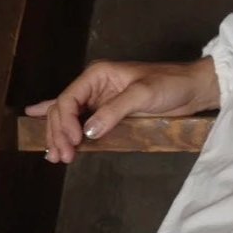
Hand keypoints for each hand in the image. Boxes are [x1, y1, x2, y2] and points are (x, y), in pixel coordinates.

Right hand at [26, 57, 220, 163]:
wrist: (192, 89)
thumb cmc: (170, 85)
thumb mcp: (143, 94)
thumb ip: (115, 110)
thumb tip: (87, 131)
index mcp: (97, 75)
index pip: (68, 99)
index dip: (64, 122)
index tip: (73, 143)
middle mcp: (93, 86)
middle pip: (63, 109)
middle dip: (59, 133)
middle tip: (62, 157)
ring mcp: (99, 100)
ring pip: (67, 118)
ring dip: (58, 136)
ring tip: (55, 157)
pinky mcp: (107, 113)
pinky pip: (78, 120)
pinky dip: (62, 127)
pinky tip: (40, 129)